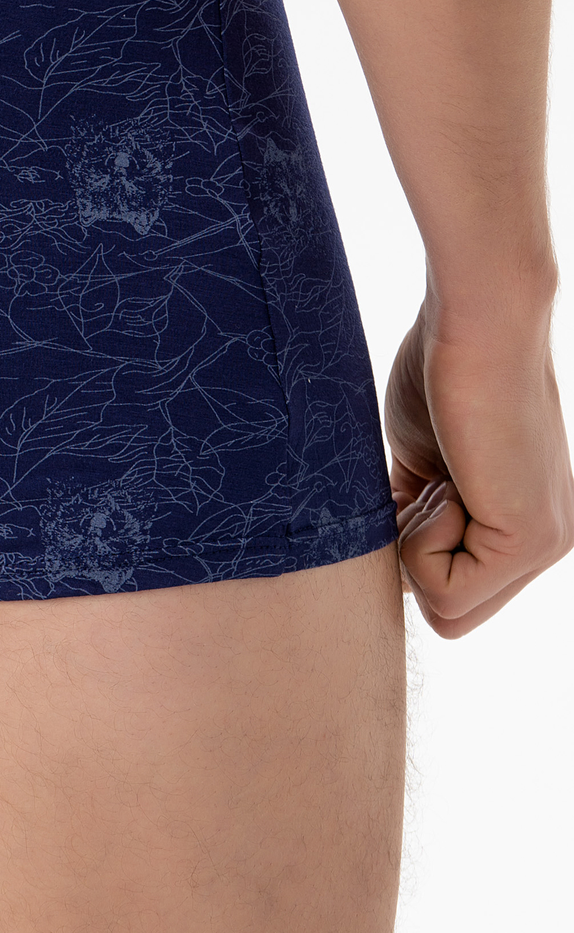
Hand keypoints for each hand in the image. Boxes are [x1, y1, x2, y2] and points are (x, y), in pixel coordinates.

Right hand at [385, 302, 573, 637]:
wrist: (476, 317)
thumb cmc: (441, 366)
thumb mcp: (423, 462)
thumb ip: (420, 515)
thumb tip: (387, 561)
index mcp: (522, 524)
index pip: (450, 590)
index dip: (408, 548)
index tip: (415, 483)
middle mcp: (545, 544)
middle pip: (451, 615)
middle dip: (412, 560)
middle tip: (423, 486)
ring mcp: (545, 546)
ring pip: (447, 612)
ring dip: (416, 546)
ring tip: (437, 475)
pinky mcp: (530, 539)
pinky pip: (445, 590)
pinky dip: (420, 541)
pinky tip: (446, 479)